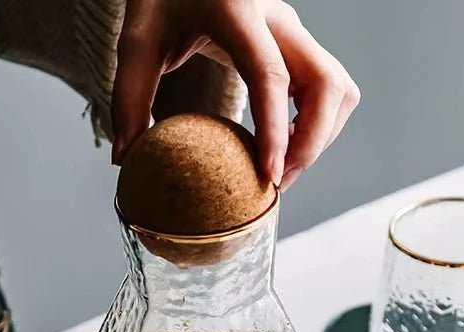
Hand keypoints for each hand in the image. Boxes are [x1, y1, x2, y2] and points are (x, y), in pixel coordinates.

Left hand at [111, 0, 359, 189]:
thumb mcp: (137, 42)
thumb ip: (129, 100)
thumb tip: (126, 161)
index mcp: (238, 13)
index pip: (271, 76)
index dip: (277, 131)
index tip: (271, 176)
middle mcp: (277, 18)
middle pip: (327, 84)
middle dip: (311, 143)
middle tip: (277, 184)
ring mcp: (293, 30)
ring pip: (338, 88)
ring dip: (319, 135)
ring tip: (282, 171)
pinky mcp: (296, 43)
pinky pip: (328, 88)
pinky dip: (317, 124)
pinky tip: (285, 146)